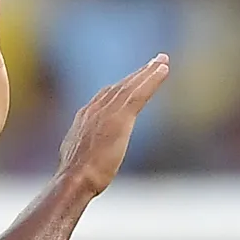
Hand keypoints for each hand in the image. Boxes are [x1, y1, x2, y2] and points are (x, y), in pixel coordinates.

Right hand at [56, 55, 172, 194]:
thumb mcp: (77, 160)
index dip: (120, 87)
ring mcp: (108, 111)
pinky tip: (164, 69)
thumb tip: (85, 161)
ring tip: (163, 61)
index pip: (106, 96)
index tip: (132, 80)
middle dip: (137, 74)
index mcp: (85, 117)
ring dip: (148, 72)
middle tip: (155, 62)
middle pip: (120, 86)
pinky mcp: (120, 117)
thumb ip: (85, 152)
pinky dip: (152, 79)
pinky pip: (139, 93)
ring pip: (131, 86)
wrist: (75, 178)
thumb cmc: (76, 178)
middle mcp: (95, 109)